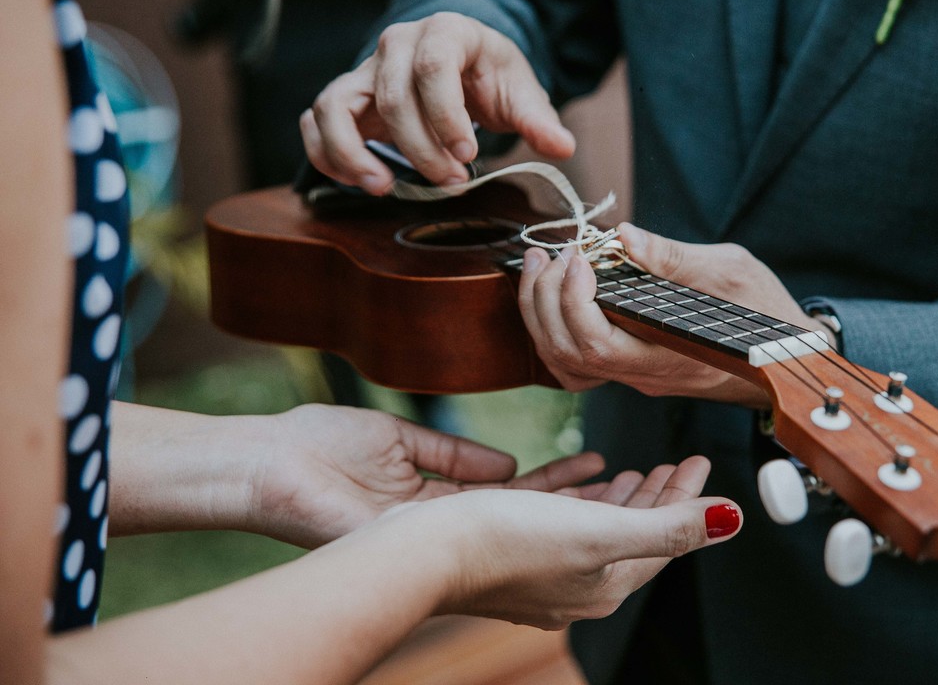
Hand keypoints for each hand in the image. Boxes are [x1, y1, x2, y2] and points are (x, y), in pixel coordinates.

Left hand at [251, 404, 604, 548]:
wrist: (263, 464)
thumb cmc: (316, 444)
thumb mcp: (402, 437)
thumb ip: (456, 454)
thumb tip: (509, 466)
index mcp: (437, 498)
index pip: (514, 492)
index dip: (559, 481)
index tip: (601, 465)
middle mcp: (444, 524)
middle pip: (524, 515)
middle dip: (579, 502)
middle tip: (634, 486)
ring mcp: (432, 537)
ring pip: (513, 528)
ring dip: (567, 511)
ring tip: (620, 493)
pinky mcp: (415, 541)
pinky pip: (482, 529)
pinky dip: (526, 516)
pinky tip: (566, 506)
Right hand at [301, 13, 574, 192]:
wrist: (462, 66)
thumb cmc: (490, 77)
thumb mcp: (520, 93)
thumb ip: (538, 120)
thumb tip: (563, 147)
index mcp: (446, 31)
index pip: (434, 66)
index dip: (446, 116)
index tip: (468, 155)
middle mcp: (397, 43)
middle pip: (392, 95)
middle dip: (420, 148)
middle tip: (452, 181)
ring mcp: (364, 70)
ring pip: (335, 105)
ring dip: (354, 153)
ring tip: (383, 188)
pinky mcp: (344, 97)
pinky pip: (316, 122)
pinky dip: (327, 154)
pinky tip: (360, 182)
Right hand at [401, 455, 741, 629]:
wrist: (420, 555)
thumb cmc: (504, 542)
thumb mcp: (601, 531)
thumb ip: (669, 527)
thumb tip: (731, 520)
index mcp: (605, 585)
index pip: (665, 539)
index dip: (687, 498)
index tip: (698, 460)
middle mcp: (577, 587)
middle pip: (634, 537)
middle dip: (658, 498)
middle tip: (676, 465)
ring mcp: (542, 576)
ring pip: (598, 533)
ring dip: (621, 501)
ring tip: (634, 473)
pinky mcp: (511, 559)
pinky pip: (563, 528)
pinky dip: (581, 503)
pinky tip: (575, 483)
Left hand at [517, 223, 825, 404]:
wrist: (786, 355)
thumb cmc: (765, 315)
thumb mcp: (732, 273)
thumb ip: (675, 257)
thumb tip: (623, 235)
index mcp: (670, 357)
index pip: (598, 346)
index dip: (574, 302)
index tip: (578, 258)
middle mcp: (645, 375)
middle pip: (568, 354)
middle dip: (544, 301)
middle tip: (547, 255)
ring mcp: (636, 374)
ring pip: (565, 362)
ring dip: (541, 314)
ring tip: (541, 266)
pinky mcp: (632, 365)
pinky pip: (576, 359)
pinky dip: (554, 326)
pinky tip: (555, 291)